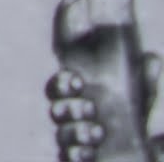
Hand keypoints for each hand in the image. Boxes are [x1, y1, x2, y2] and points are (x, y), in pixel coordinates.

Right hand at [48, 62, 163, 161]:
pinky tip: (91, 152)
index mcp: (79, 99)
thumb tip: (153, 57)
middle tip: (91, 109)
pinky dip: (77, 153)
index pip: (59, 86)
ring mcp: (73, 142)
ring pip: (61, 135)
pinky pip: (67, 156)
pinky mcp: (76, 158)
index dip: (63, 82)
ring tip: (98, 132)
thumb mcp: (143, 103)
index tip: (78, 81)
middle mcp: (72, 120)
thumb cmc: (135, 124)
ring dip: (76, 132)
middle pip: (55, 110)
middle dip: (70, 108)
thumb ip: (144, 82)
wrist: (138, 156)